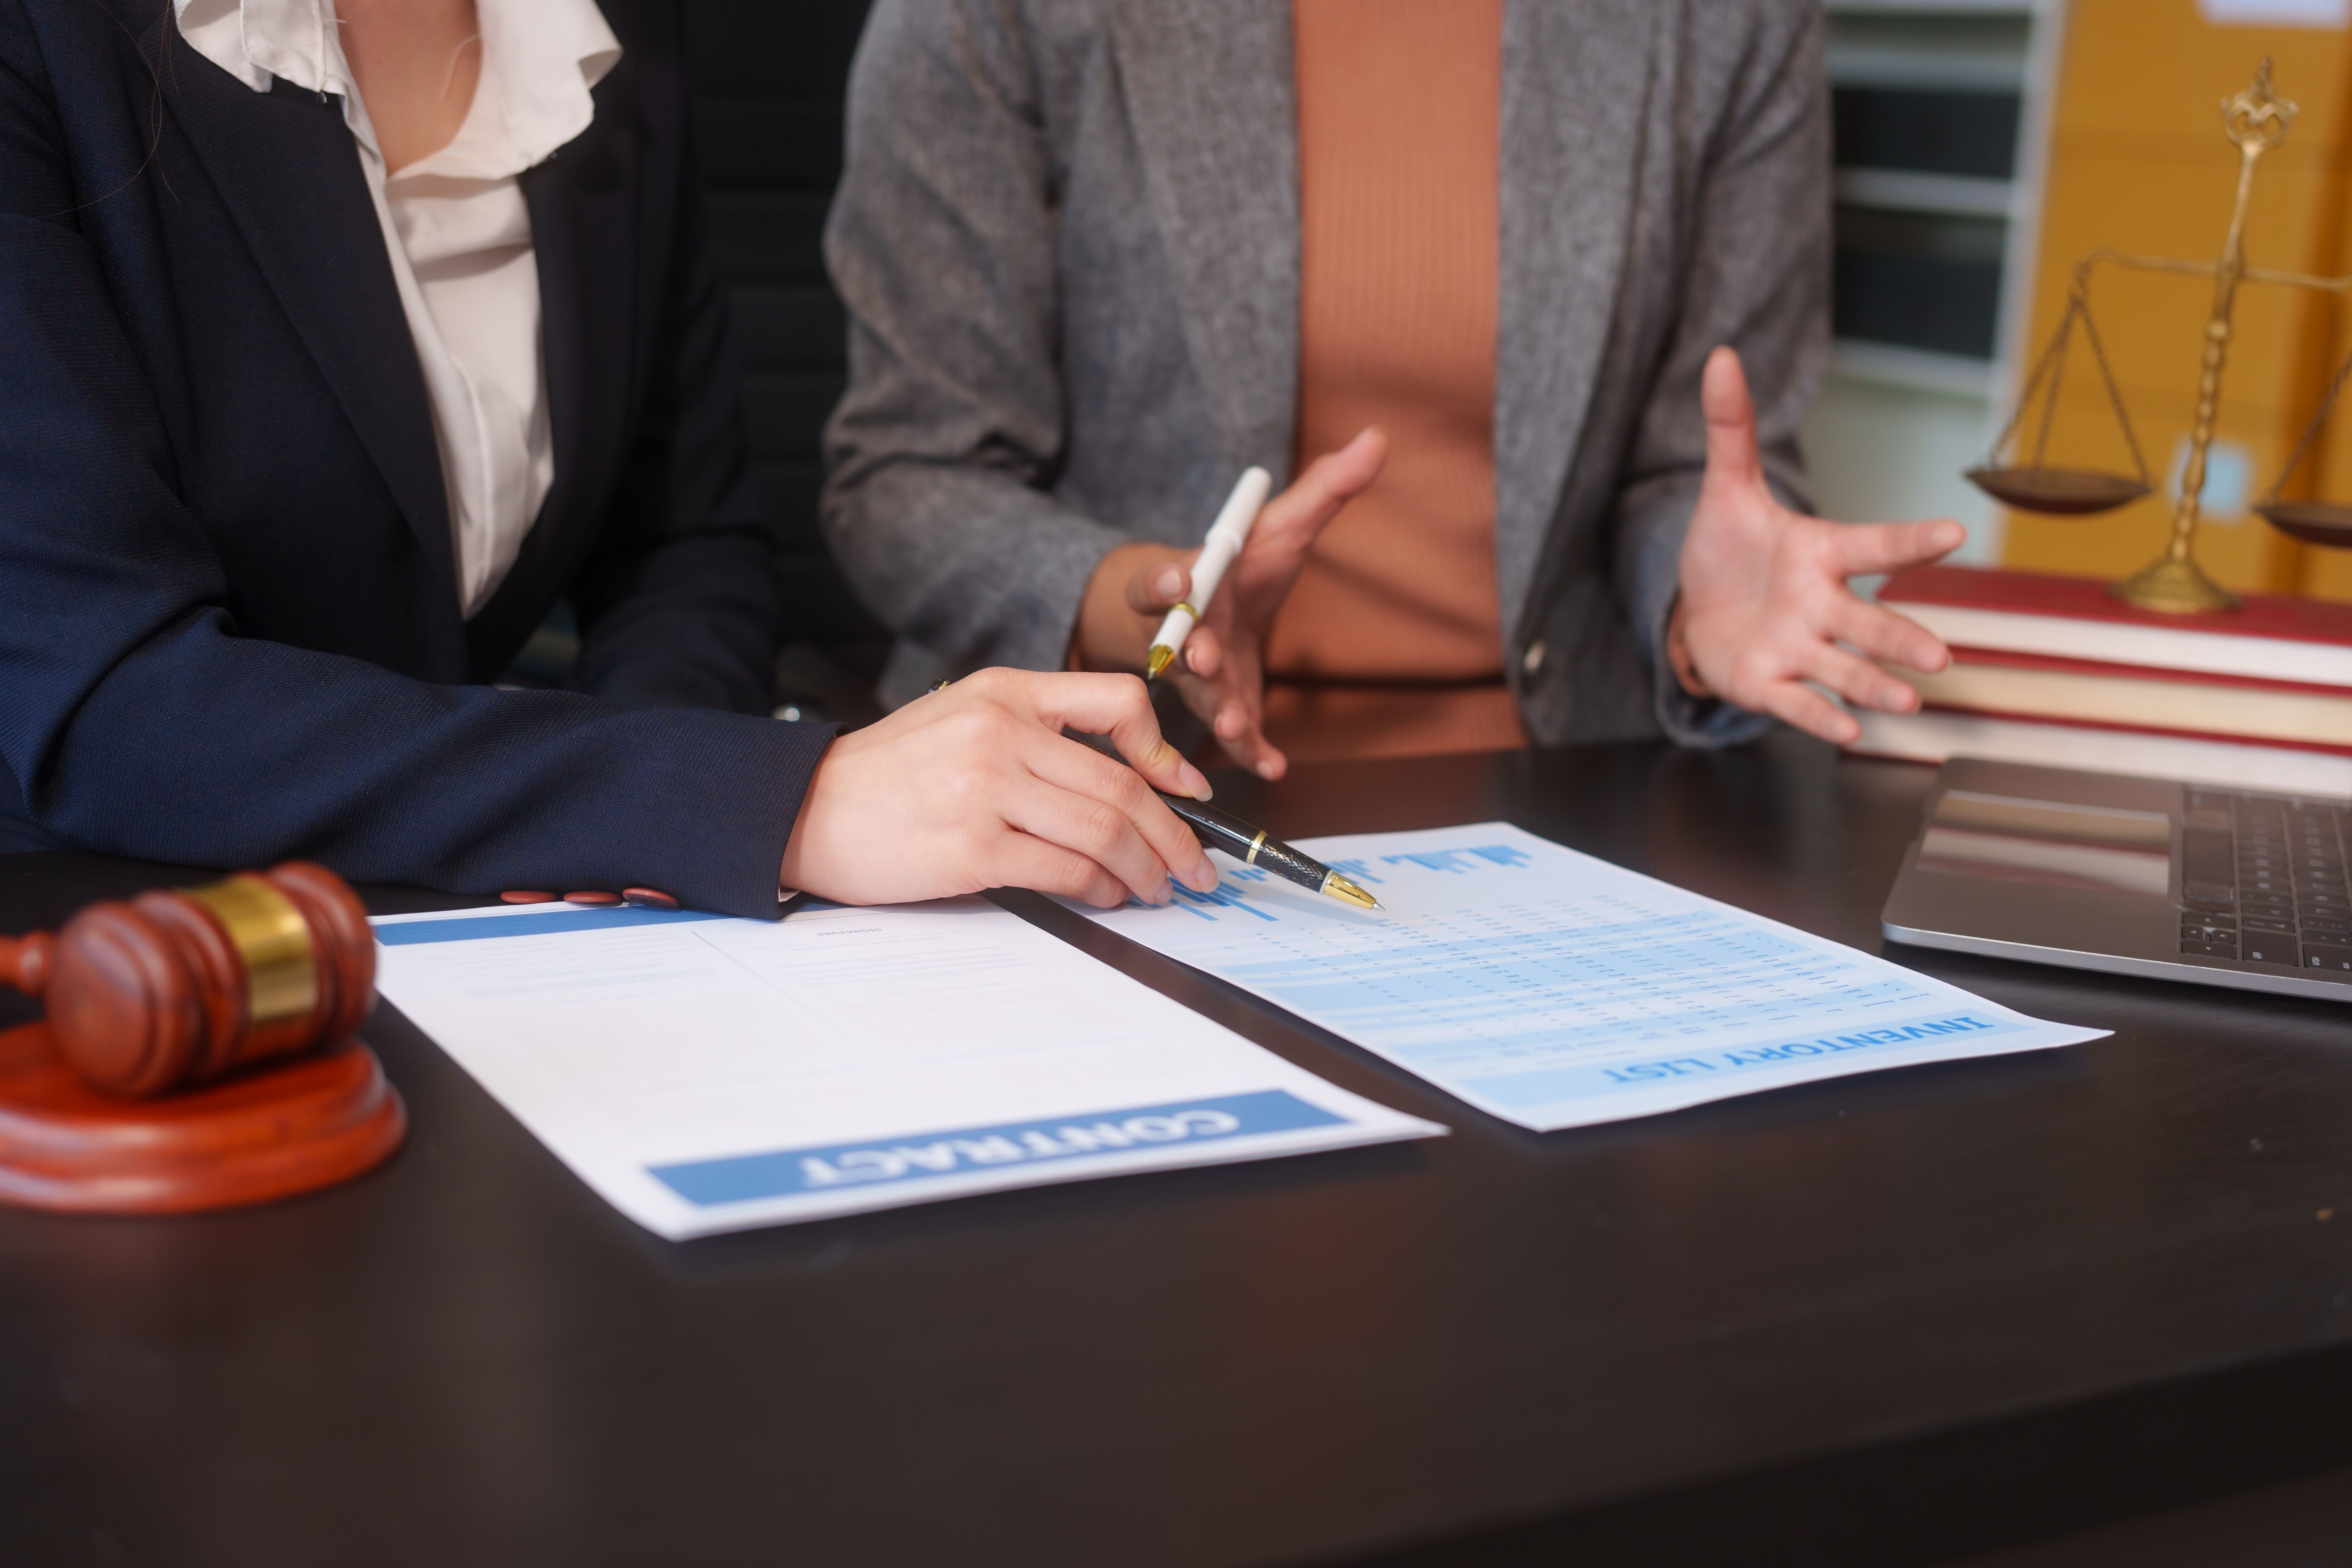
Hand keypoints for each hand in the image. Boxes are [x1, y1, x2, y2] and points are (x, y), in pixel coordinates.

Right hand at [778, 669, 1220, 908]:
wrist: (803, 808)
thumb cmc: (888, 776)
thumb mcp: (962, 722)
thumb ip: (1035, 737)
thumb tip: (1122, 784)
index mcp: (1003, 692)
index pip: (1117, 701)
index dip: (1167, 750)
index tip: (1189, 789)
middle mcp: (999, 731)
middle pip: (1122, 783)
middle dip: (1175, 834)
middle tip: (1197, 867)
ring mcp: (984, 788)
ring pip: (1104, 828)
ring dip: (1145, 868)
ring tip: (1158, 890)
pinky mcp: (971, 847)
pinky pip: (1064, 869)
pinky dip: (1100, 889)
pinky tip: (1108, 898)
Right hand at [1073, 430, 1387, 779]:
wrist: (1216, 609)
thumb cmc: (1244, 565)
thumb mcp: (1282, 525)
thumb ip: (1325, 490)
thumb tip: (1378, 440)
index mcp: (1187, 584)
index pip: (1161, 581)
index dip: (1164, 581)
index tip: (1177, 579)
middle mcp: (1182, 633)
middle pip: (1177, 646)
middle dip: (1190, 653)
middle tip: (1201, 659)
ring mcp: (1199, 677)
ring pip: (1201, 698)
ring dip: (1218, 711)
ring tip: (1236, 724)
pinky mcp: (1225, 706)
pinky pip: (1233, 734)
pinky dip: (1252, 752)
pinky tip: (1275, 768)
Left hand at [1674, 347, 1965, 743]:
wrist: (1697, 608)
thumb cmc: (1729, 551)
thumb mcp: (1726, 490)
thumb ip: (1730, 430)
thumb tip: (1717, 357)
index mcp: (1819, 555)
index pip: (1873, 543)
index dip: (1910, 540)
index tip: (1954, 531)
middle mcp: (1818, 606)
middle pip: (1868, 622)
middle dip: (1903, 638)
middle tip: (1942, 655)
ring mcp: (1796, 648)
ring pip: (1843, 669)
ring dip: (1874, 685)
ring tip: (1909, 701)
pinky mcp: (1766, 682)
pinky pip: (1796, 703)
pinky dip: (1818, 717)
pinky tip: (1847, 734)